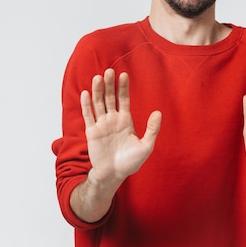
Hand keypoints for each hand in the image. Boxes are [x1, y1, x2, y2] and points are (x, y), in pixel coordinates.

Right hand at [81, 68, 161, 184]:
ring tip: (98, 78)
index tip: (123, 75)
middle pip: (110, 98)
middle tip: (109, 71)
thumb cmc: (131, 162)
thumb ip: (152, 129)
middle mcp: (113, 120)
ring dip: (98, 91)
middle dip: (110, 85)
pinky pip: (88, 116)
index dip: (123, 88)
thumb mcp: (146, 146)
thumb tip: (158, 112)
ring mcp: (102, 125)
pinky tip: (86, 93)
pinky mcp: (92, 132)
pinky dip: (86, 105)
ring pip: (98, 104)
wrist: (114, 175)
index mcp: (125, 121)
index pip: (124, 99)